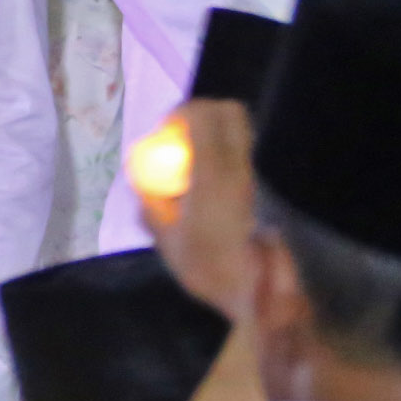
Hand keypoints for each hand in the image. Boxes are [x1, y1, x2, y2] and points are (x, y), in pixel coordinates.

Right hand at [145, 100, 253, 321]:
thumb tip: (141, 184)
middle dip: (203, 112)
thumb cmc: (208, 268)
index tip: (165, 130)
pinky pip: (241, 150)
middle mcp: (237, 166)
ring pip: (240, 129)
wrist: (256, 289)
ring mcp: (252, 174)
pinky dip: (223, 149)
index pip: (204, 118)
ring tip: (194, 156)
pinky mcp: (259, 185)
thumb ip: (151, 206)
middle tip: (181, 134)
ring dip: (215, 130)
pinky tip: (207, 177)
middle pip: (230, 112)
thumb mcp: (166, 240)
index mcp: (211, 175)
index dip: (182, 113)